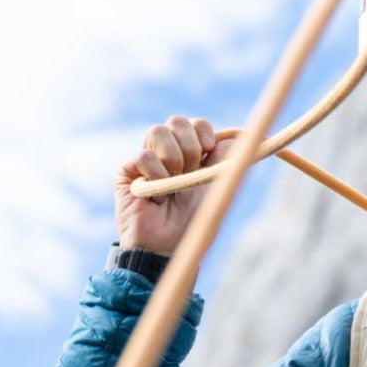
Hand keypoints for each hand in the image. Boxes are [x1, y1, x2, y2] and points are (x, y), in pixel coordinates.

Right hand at [114, 116, 231, 255]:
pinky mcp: (126, 172)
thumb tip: (240, 134)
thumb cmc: (194, 222)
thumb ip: (226, 161)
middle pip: (176, 121)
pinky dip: (156, 175)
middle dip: (190, 146)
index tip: (209, 150)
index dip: (203, 131)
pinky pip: (144, 155)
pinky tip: (157, 196)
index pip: (195, 124)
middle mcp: (167, 153)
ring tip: (173, 185)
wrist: (170, 246)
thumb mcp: (218, 188)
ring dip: (174, 159)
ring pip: (158, 131)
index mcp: (190, 154)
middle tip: (191, 171)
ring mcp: (146, 160)